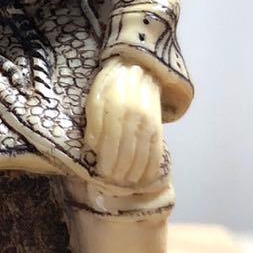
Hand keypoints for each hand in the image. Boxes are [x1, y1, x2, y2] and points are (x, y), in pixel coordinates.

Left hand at [83, 57, 163, 186]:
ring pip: (143, 154)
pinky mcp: (159, 126)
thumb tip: (94, 147)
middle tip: (113, 182)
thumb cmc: (109, 87)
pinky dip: (152, 166)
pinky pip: (157, 150)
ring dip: (135, 172)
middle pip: (128, 152)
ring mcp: (150, 122)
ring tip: (126, 183)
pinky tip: (145, 177)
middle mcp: (135, 117)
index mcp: (115, 109)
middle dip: (120, 171)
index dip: (107, 161)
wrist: (136, 70)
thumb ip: (94, 123)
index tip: (101, 174)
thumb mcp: (94, 99)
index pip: (111, 142)